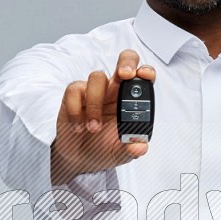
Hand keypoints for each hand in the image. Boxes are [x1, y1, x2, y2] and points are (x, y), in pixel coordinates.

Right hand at [51, 50, 155, 184]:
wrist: (80, 159)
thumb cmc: (104, 149)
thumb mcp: (120, 154)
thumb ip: (131, 149)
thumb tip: (140, 147)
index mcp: (131, 100)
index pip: (142, 78)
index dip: (146, 72)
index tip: (144, 76)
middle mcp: (115, 90)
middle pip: (125, 60)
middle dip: (126, 62)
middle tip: (124, 75)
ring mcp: (94, 90)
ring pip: (97, 77)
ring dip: (95, 104)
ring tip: (93, 129)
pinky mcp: (75, 94)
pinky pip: (74, 89)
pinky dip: (76, 110)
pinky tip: (78, 127)